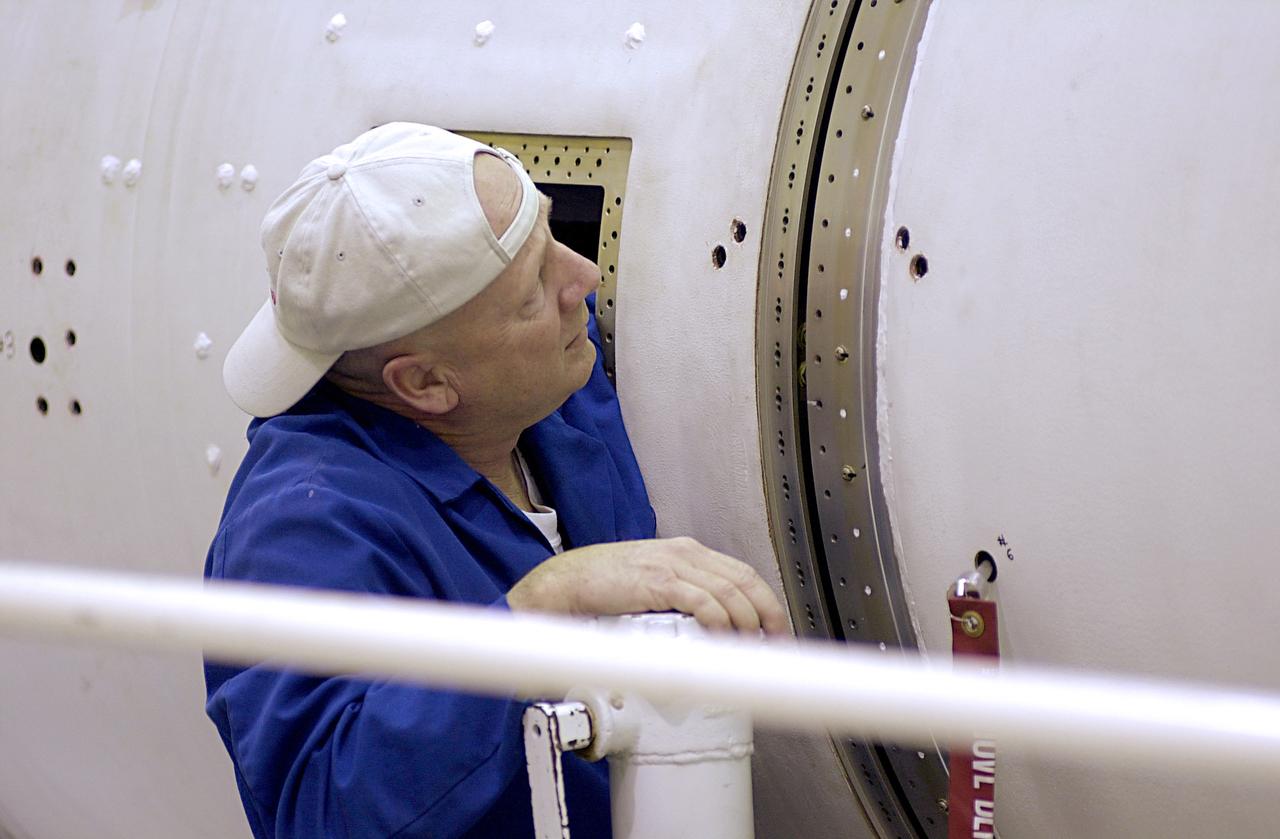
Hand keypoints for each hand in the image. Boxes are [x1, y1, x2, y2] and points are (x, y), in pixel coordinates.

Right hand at [507, 537, 788, 635]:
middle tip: (775, 647)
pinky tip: (723, 641)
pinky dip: (720, 623)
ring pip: (730, 593)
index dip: (767, 603)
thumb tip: (709, 630)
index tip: (777, 632)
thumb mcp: (651, 587)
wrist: (565, 584)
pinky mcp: (658, 582)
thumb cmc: (602, 589)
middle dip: (768, 616)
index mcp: (687, 552)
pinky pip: (703, 602)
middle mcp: (685, 553)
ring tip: (751, 652)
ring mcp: (672, 565)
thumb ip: (678, 599)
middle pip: (745, 581)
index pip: (742, 574)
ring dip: (747, 626)